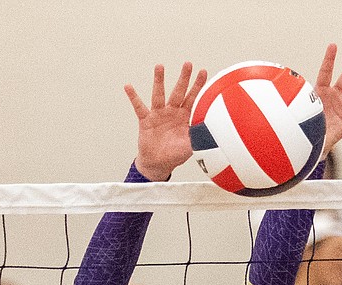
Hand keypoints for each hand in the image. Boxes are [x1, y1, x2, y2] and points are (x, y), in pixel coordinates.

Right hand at [126, 62, 207, 181]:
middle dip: (183, 78)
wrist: (158, 163)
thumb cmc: (175, 154)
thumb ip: (199, 138)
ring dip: (159, 81)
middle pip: (178, 92)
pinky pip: (139, 107)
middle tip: (188, 64)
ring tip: (160, 67)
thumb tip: (212, 133)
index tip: (204, 72)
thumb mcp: (190, 147)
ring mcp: (158, 114)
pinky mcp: (146, 120)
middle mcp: (172, 112)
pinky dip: (133, 97)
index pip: (193, 98)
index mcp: (184, 117)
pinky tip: (129, 86)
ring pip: (159, 95)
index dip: (198, 86)